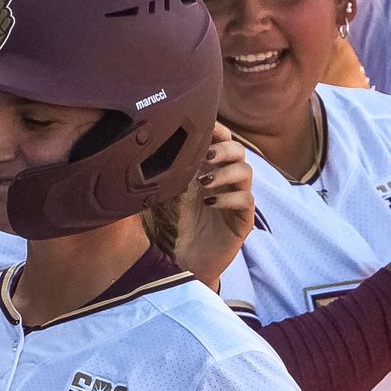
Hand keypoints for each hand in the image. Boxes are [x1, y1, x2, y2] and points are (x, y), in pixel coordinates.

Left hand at [173, 123, 257, 288]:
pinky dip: (228, 197)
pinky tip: (209, 203)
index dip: (217, 130)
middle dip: (224, 149)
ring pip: (246, 172)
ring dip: (226, 172)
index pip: (222, 140)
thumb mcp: (166, 195)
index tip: (203, 127)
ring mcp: (236, 200)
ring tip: (204, 182)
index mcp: (210, 170)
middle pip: (239, 151)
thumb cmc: (175, 228)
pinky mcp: (242, 220)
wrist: (184, 262)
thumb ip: (163, 171)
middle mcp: (226, 181)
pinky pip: (246, 200)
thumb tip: (144, 147)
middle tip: (205, 157)